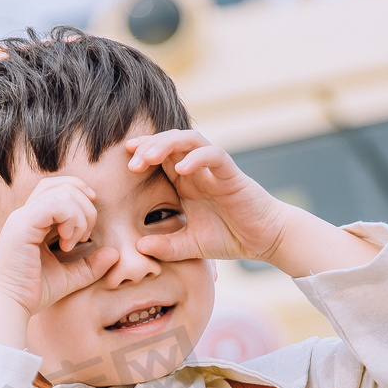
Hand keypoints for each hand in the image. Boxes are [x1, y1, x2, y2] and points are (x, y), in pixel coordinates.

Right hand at [0, 175, 117, 317]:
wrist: (10, 306)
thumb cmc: (32, 292)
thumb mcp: (69, 277)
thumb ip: (90, 265)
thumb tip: (114, 253)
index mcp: (33, 221)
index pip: (57, 188)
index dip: (80, 195)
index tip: (90, 223)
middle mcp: (25, 214)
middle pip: (62, 184)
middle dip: (86, 207)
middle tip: (84, 237)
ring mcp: (22, 218)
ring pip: (62, 192)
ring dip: (79, 216)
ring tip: (73, 242)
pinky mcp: (22, 226)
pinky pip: (55, 205)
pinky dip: (70, 220)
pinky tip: (67, 243)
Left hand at [126, 128, 379, 275]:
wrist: (265, 240)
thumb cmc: (230, 238)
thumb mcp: (189, 247)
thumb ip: (165, 247)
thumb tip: (139, 248)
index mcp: (185, 183)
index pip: (159, 159)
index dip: (141, 155)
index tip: (122, 163)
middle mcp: (198, 170)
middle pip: (170, 143)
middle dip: (148, 146)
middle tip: (131, 161)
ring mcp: (215, 169)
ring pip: (189, 140)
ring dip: (167, 144)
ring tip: (149, 157)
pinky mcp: (232, 174)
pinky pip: (213, 155)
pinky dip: (197, 157)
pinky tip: (182, 168)